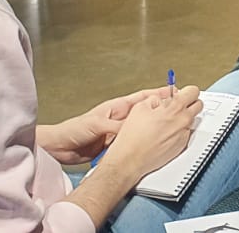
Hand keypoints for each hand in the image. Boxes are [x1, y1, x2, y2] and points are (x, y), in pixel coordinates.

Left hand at [37, 86, 174, 163]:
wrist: (60, 148)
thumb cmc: (73, 130)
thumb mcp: (97, 125)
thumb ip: (116, 126)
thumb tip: (135, 127)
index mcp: (117, 107)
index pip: (142, 97)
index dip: (158, 94)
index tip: (174, 91)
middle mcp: (120, 118)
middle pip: (146, 113)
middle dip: (161, 110)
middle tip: (179, 110)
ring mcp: (118, 131)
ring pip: (141, 128)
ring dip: (153, 128)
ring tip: (169, 128)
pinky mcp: (115, 145)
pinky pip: (133, 142)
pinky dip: (142, 143)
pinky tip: (152, 146)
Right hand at [103, 87, 202, 177]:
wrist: (131, 159)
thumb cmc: (134, 136)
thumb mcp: (140, 106)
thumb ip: (156, 99)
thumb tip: (163, 99)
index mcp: (175, 108)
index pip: (193, 91)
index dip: (186, 91)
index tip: (182, 93)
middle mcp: (183, 121)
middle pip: (198, 105)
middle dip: (189, 103)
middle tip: (177, 106)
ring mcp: (184, 134)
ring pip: (191, 120)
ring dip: (183, 118)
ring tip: (166, 122)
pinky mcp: (182, 146)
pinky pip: (185, 133)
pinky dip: (178, 131)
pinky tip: (164, 134)